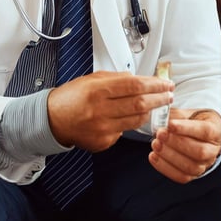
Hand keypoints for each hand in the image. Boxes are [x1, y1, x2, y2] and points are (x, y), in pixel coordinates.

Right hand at [47, 71, 173, 151]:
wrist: (52, 119)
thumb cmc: (71, 97)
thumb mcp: (92, 79)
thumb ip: (116, 78)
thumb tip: (139, 79)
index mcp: (98, 90)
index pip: (135, 86)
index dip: (155, 85)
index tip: (166, 83)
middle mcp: (100, 110)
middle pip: (140, 104)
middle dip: (159, 99)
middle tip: (169, 94)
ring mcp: (102, 128)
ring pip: (136, 120)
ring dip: (150, 112)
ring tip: (158, 105)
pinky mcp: (102, 142)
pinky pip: (124, 132)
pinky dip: (131, 123)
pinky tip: (132, 117)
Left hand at [148, 108, 220, 182]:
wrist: (197, 133)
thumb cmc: (195, 122)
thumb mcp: (189, 113)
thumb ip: (177, 115)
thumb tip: (162, 118)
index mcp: (215, 131)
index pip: (205, 131)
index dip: (187, 129)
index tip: (170, 125)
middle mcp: (213, 150)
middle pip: (199, 151)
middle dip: (176, 143)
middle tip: (160, 134)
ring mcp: (204, 164)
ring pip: (191, 166)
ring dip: (169, 156)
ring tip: (156, 144)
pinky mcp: (194, 174)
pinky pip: (181, 176)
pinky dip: (165, 167)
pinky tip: (154, 156)